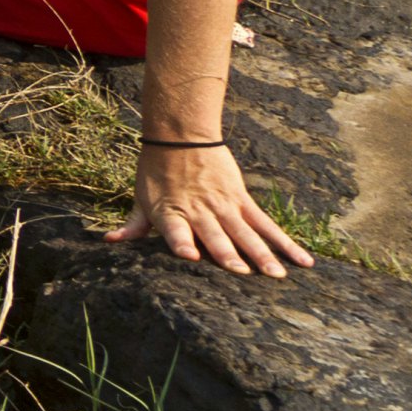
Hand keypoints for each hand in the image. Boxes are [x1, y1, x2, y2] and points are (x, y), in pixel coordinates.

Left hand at [111, 145, 314, 275]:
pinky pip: (267, 224)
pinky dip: (285, 242)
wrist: (180, 136)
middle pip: (215, 235)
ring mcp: (224, 206)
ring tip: (276, 274)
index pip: (174, 231)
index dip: (181, 243)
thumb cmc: (156, 172)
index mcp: (170, 213)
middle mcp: (198, 211)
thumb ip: (132, 225)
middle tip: (242, 274)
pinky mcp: (242, 200)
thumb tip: (109, 242)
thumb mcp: (141, 198)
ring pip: (246, 232)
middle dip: (228, 254)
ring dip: (262, 254)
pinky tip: (302, 259)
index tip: (190, 257)